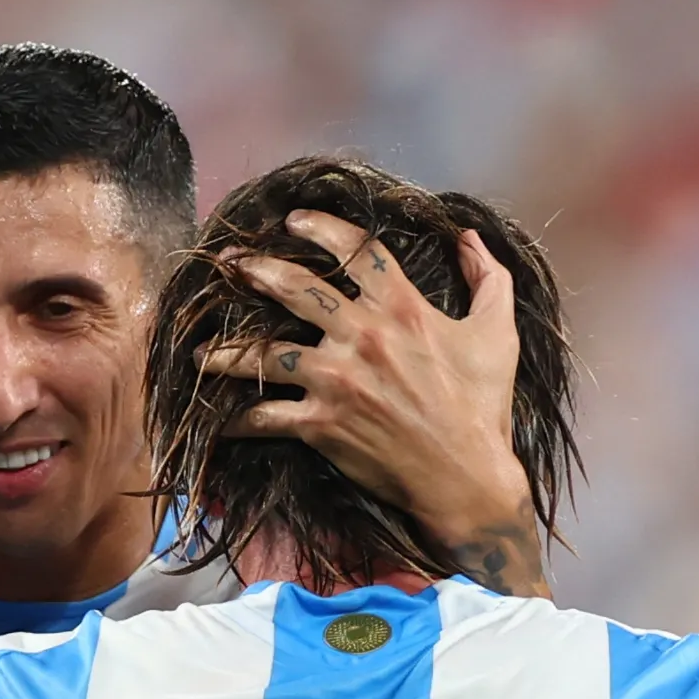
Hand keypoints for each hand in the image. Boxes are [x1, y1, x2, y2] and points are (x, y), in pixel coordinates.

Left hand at [200, 211, 531, 539]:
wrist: (466, 478)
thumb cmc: (482, 407)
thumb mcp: (498, 334)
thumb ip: (488, 277)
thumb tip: (470, 235)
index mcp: (403, 308)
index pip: (357, 250)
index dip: (322, 227)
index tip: (295, 220)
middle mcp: (363, 336)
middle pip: (296, 290)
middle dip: (256, 271)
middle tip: (230, 263)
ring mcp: (337, 381)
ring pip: (265, 353)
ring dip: (226, 351)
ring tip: (200, 351)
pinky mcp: (320, 424)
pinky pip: (264, 417)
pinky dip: (236, 420)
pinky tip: (217, 419)